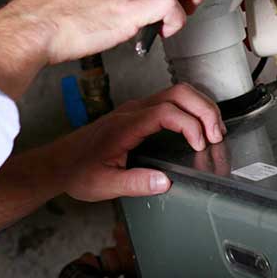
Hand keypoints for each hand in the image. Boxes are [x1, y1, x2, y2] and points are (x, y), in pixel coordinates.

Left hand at [53, 83, 223, 202]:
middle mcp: (132, 112)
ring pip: (175, 93)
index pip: (166, 112)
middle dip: (203, 109)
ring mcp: (135, 110)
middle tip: (217, 134)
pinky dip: (190, 110)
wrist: (59, 163)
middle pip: (177, 93)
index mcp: (125, 125)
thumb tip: (164, 181)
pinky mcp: (136, 114)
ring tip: (213, 132)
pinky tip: (196, 128)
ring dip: (199, 108)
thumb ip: (135, 183)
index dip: (190, 125)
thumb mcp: (105, 184)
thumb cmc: (78, 171)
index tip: (200, 146)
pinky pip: (169, 102)